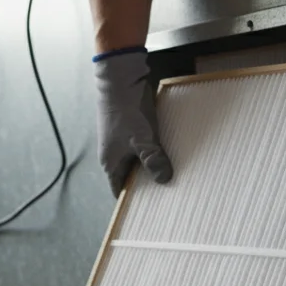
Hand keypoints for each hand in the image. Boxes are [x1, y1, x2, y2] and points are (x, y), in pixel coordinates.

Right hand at [95, 50, 172, 196]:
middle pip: (132, 177)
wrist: (121, 78)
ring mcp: (122, 141)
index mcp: (111, 163)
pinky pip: (144, 146)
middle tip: (170, 191)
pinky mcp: (131, 129)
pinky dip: (155, 150)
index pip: (120, 191)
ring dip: (154, 164)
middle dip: (149, 183)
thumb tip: (164, 179)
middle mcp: (114, 155)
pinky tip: (169, 151)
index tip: (152, 207)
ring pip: (139, 160)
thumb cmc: (126, 110)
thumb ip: (153, 161)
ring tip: (174, 172)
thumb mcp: (143, 139)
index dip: (134, 201)